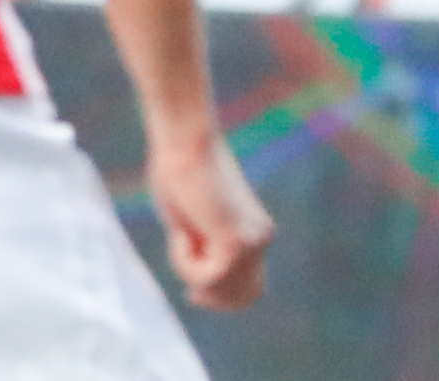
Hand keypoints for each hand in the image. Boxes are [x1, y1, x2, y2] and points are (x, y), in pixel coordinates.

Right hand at [149, 130, 271, 309]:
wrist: (184, 140)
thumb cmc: (177, 169)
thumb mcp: (191, 219)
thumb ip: (201, 246)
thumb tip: (197, 283)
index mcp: (255, 232)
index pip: (252, 288)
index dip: (223, 298)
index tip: (193, 295)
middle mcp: (261, 239)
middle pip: (244, 297)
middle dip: (212, 297)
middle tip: (189, 291)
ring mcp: (252, 241)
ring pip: (221, 288)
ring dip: (192, 274)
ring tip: (179, 237)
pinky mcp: (235, 241)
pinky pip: (207, 275)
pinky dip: (183, 262)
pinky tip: (179, 233)